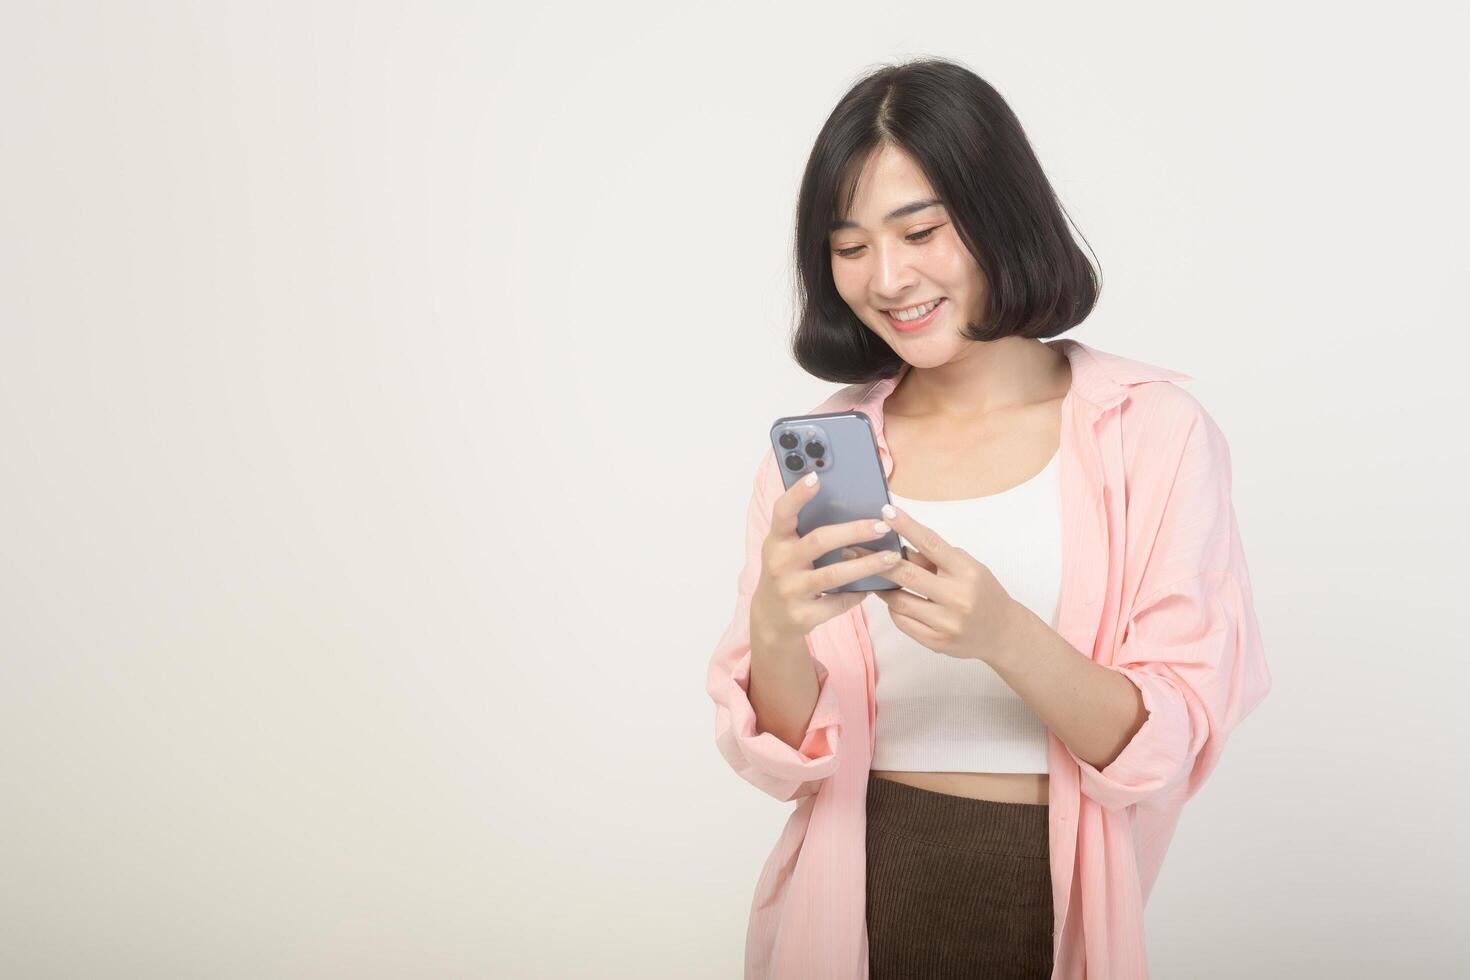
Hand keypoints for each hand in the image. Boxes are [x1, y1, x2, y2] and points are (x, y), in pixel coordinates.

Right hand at [749, 473, 902, 644]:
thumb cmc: (787, 573)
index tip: (816, 476)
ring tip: (892, 557)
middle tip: (882, 525)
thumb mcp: (787, 550)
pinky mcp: (802, 615)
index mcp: (776, 540)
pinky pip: (838, 603)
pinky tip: (874, 587)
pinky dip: (858, 594)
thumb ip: (807, 530)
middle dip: (854, 531)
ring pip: (834, 575)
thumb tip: (852, 506)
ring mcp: (790, 590)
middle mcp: (779, 563)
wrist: (770, 619)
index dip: (797, 494)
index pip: (782, 511)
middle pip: (819, 541)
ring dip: (867, 564)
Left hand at [849, 503, 1026, 664]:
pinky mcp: (937, 642)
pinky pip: (903, 622)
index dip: (907, 526)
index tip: (886, 512)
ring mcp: (947, 623)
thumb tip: (898, 545)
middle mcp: (958, 597)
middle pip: (908, 575)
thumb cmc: (981, 592)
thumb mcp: (966, 568)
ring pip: (899, 602)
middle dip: (878, 561)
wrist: (1002, 632)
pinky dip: (894, 609)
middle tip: (853, 550)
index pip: (932, 544)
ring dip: (882, 588)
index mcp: (966, 572)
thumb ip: (935, 558)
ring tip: (869, 577)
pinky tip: (892, 600)